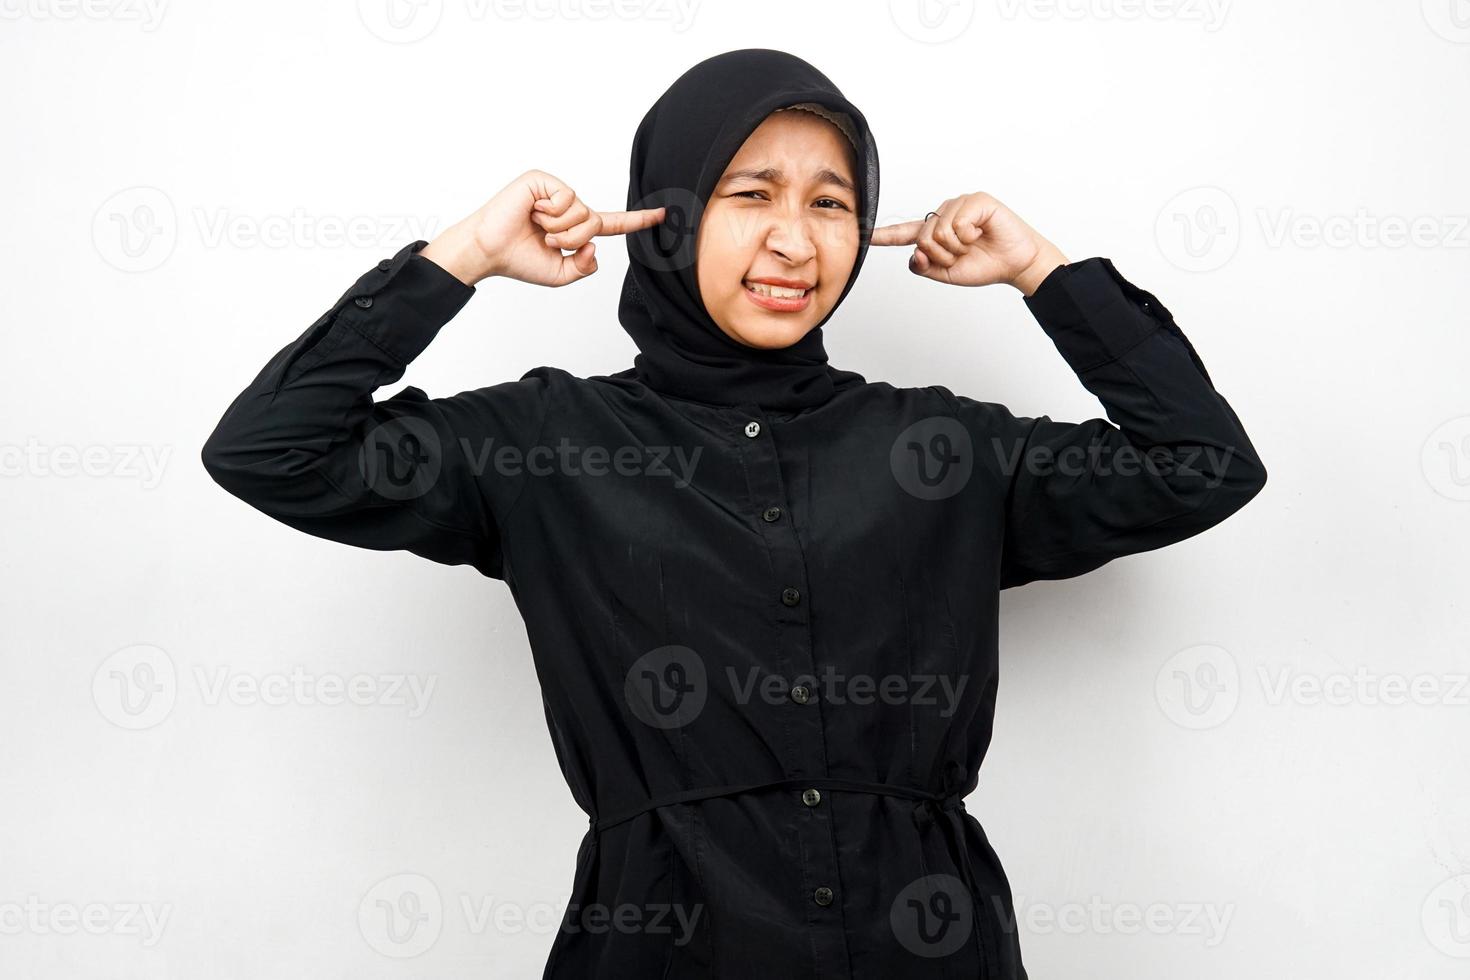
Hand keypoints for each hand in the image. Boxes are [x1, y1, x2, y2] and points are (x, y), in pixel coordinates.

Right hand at [421, 169, 665, 286]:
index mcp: (575, 228)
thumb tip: (594, 246)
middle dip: (572, 239)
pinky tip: (531, 211)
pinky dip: (550, 213)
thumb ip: (585, 267)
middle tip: (546, 240)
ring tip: (537, 228)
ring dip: (560, 229)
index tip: (663, 214)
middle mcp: (569, 207)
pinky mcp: (543, 181)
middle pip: (596, 223)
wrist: (489, 251)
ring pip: (583, 212)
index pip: (613, 225)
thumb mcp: (561, 275)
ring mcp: (556, 192)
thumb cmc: (519, 261)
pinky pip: (567, 198)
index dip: (637, 221)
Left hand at [870, 191, 1066, 294]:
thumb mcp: (948, 274)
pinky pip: (957, 223)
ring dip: (957, 248)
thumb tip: (915, 254)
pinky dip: (969, 235)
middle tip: (962, 255)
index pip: (904, 234)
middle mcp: (943, 216)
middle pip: (922, 238)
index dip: (883, 235)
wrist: (1015, 264)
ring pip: (938, 232)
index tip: (863, 234)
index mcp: (934, 233)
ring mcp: (958, 206)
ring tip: (973, 244)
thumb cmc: (985, 265)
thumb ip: (925, 267)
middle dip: (943, 256)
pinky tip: (981, 232)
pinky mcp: (975, 201)